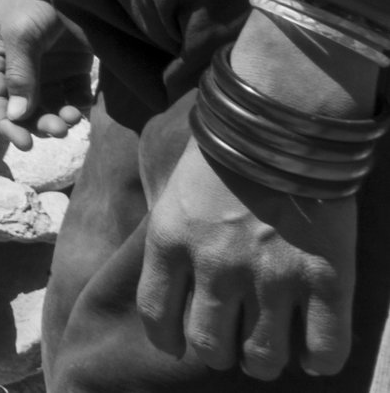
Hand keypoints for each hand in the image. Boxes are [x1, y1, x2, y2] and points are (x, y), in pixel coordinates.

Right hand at [0, 0, 89, 146]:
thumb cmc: (34, 1)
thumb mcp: (21, 34)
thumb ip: (18, 74)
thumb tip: (15, 116)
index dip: (7, 125)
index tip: (26, 144)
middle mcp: (18, 71)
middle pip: (23, 111)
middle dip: (38, 124)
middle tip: (58, 129)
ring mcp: (47, 71)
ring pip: (48, 108)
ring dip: (58, 119)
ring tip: (71, 118)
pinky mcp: (72, 70)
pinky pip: (72, 98)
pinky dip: (76, 108)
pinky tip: (81, 108)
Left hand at [139, 134, 357, 378]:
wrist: (284, 119)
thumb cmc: (225, 150)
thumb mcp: (173, 189)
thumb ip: (170, 235)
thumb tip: (168, 277)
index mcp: (170, 240)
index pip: (156, 315)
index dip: (169, 338)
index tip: (181, 342)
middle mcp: (215, 265)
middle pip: (209, 345)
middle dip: (218, 352)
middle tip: (231, 343)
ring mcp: (272, 275)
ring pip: (262, 357)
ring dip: (263, 361)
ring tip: (268, 350)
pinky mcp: (324, 278)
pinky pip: (323, 348)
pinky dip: (318, 361)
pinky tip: (311, 353)